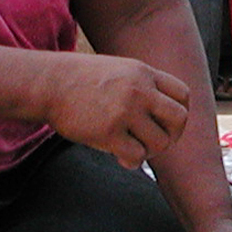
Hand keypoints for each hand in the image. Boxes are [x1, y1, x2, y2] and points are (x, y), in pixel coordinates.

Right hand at [47, 54, 190, 169]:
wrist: (48, 84)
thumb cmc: (81, 80)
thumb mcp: (119, 70)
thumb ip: (143, 86)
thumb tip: (164, 115)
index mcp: (143, 73)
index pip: (183, 95)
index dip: (179, 112)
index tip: (165, 123)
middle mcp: (139, 90)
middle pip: (179, 119)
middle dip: (172, 135)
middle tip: (156, 142)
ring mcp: (124, 111)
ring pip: (160, 142)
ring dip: (150, 151)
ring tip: (135, 149)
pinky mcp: (108, 132)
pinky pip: (137, 156)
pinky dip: (133, 161)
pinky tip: (122, 158)